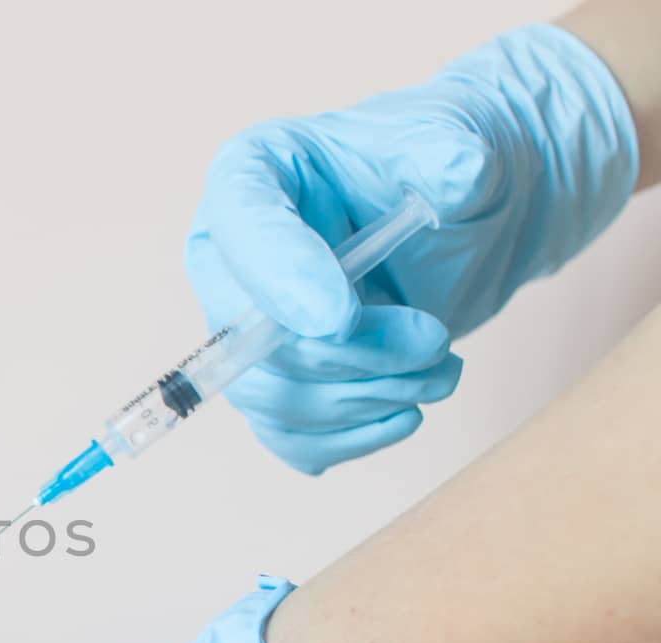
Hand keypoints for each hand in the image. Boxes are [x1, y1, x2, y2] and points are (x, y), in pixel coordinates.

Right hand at [185, 25, 638, 473]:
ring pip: (269, 397)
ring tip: (441, 370)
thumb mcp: (457, 143)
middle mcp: (231, 256)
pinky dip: (351, 438)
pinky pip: (289, 436)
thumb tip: (457, 173)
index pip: (240, 226)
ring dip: (363, 400)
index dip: (279, 278)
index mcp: (255, 174)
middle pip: (249, 334)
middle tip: (434, 342)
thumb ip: (452, 153)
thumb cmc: (446, 170)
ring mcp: (247, 328)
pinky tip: (406, 411)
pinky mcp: (279, 382)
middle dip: (347, 355)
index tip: (342, 318)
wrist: (472, 220)